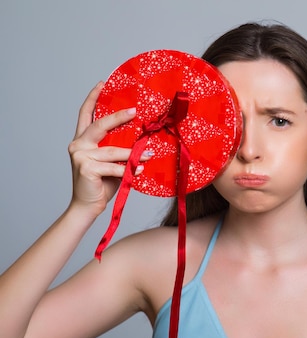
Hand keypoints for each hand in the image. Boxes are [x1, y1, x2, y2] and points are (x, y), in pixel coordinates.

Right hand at [67, 82, 149, 215]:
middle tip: (134, 111)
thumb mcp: (110, 162)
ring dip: (133, 153)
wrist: (87, 206)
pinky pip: (113, 167)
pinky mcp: (86, 169)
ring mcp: (80, 156)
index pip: (85, 114)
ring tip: (149, 154)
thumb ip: (118, 149)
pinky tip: (139, 171)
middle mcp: (78, 144)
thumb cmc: (102, 183)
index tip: (102, 83)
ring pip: (112, 150)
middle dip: (117, 117)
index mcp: (82, 140)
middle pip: (98, 125)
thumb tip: (143, 140)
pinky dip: (128, 170)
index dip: (93, 98)